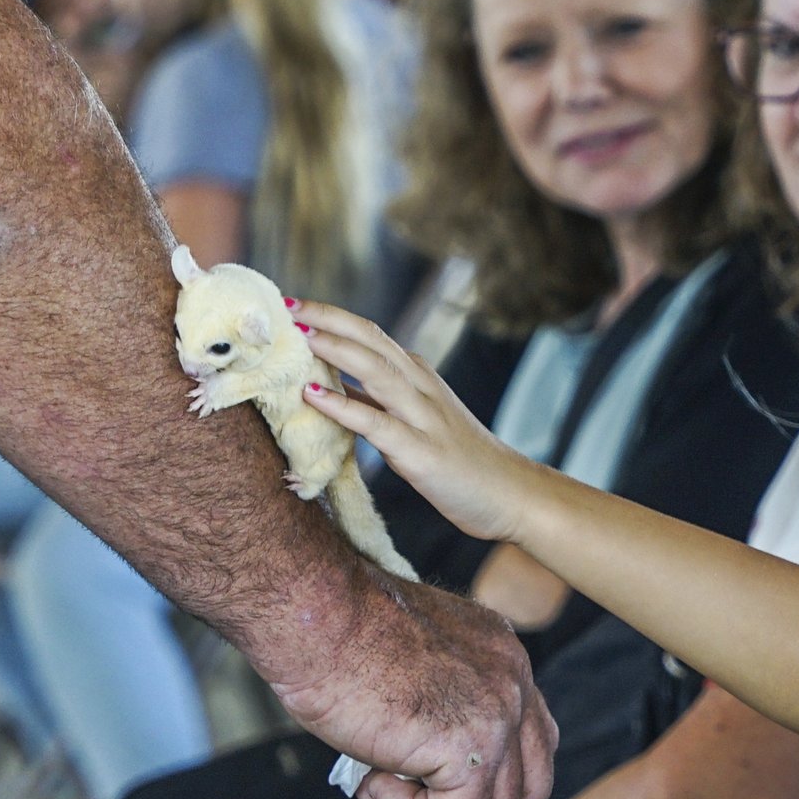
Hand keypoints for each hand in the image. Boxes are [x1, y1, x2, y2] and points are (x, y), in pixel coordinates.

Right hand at [271, 576, 556, 798]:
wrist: (319, 612)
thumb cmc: (339, 629)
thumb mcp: (412, 662)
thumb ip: (437, 702)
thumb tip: (429, 762)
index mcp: (503, 657)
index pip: (535, 738)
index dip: (515, 786)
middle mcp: (513, 684)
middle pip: (532, 781)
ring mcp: (499, 717)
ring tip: (377, 787)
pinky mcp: (470, 749)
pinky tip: (372, 782)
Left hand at [297, 300, 547, 544]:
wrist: (512, 494)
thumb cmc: (463, 462)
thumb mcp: (419, 421)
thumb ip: (379, 402)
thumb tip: (330, 386)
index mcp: (419, 377)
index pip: (372, 335)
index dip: (333, 316)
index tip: (295, 304)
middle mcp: (421, 387)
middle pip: (371, 339)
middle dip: (327, 318)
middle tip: (287, 304)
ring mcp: (422, 417)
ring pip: (375, 370)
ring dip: (334, 348)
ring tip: (298, 334)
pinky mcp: (420, 452)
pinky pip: (376, 423)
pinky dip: (342, 405)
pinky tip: (312, 394)